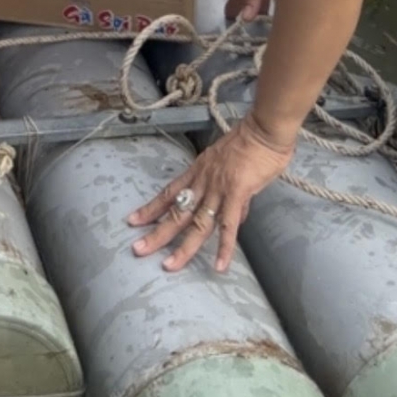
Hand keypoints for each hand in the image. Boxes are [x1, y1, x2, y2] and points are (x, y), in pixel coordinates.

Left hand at [127, 115, 295, 271]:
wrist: (263, 130)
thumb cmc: (250, 144)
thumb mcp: (227, 164)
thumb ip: (228, 193)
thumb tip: (233, 220)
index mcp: (198, 172)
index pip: (169, 193)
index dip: (152, 208)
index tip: (134, 221)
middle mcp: (202, 182)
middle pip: (177, 212)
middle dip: (157, 233)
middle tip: (138, 250)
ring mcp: (218, 189)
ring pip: (197, 224)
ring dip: (183, 247)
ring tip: (168, 266)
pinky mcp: (236, 193)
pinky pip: (228, 226)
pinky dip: (224, 248)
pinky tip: (219, 266)